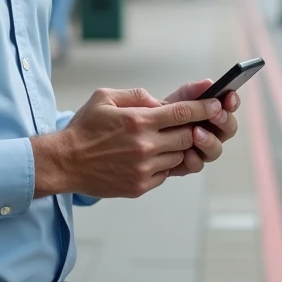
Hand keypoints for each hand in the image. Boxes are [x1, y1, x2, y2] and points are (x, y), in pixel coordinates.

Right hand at [32, 88, 225, 198]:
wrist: (64, 163)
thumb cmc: (84, 127)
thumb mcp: (105, 97)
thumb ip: (137, 95)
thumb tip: (160, 101)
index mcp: (138, 121)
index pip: (183, 113)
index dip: (204, 108)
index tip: (217, 104)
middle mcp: (145, 146)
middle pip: (187, 136)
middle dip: (194, 127)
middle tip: (197, 122)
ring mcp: (144, 169)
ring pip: (179, 156)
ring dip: (179, 147)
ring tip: (166, 139)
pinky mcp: (140, 185)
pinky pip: (166, 174)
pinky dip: (165, 164)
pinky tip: (151, 156)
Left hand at [161, 80, 240, 176]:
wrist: (139, 136)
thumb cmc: (159, 115)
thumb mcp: (173, 100)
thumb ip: (190, 92)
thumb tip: (208, 83)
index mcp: (210, 113)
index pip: (229, 106)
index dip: (232, 101)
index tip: (229, 97)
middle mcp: (211, 131)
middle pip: (229, 128)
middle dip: (225, 121)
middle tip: (216, 115)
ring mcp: (201, 149)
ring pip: (216, 149)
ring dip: (210, 141)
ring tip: (197, 133)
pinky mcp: (188, 164)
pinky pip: (198, 164)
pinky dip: (194, 159)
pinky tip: (187, 153)